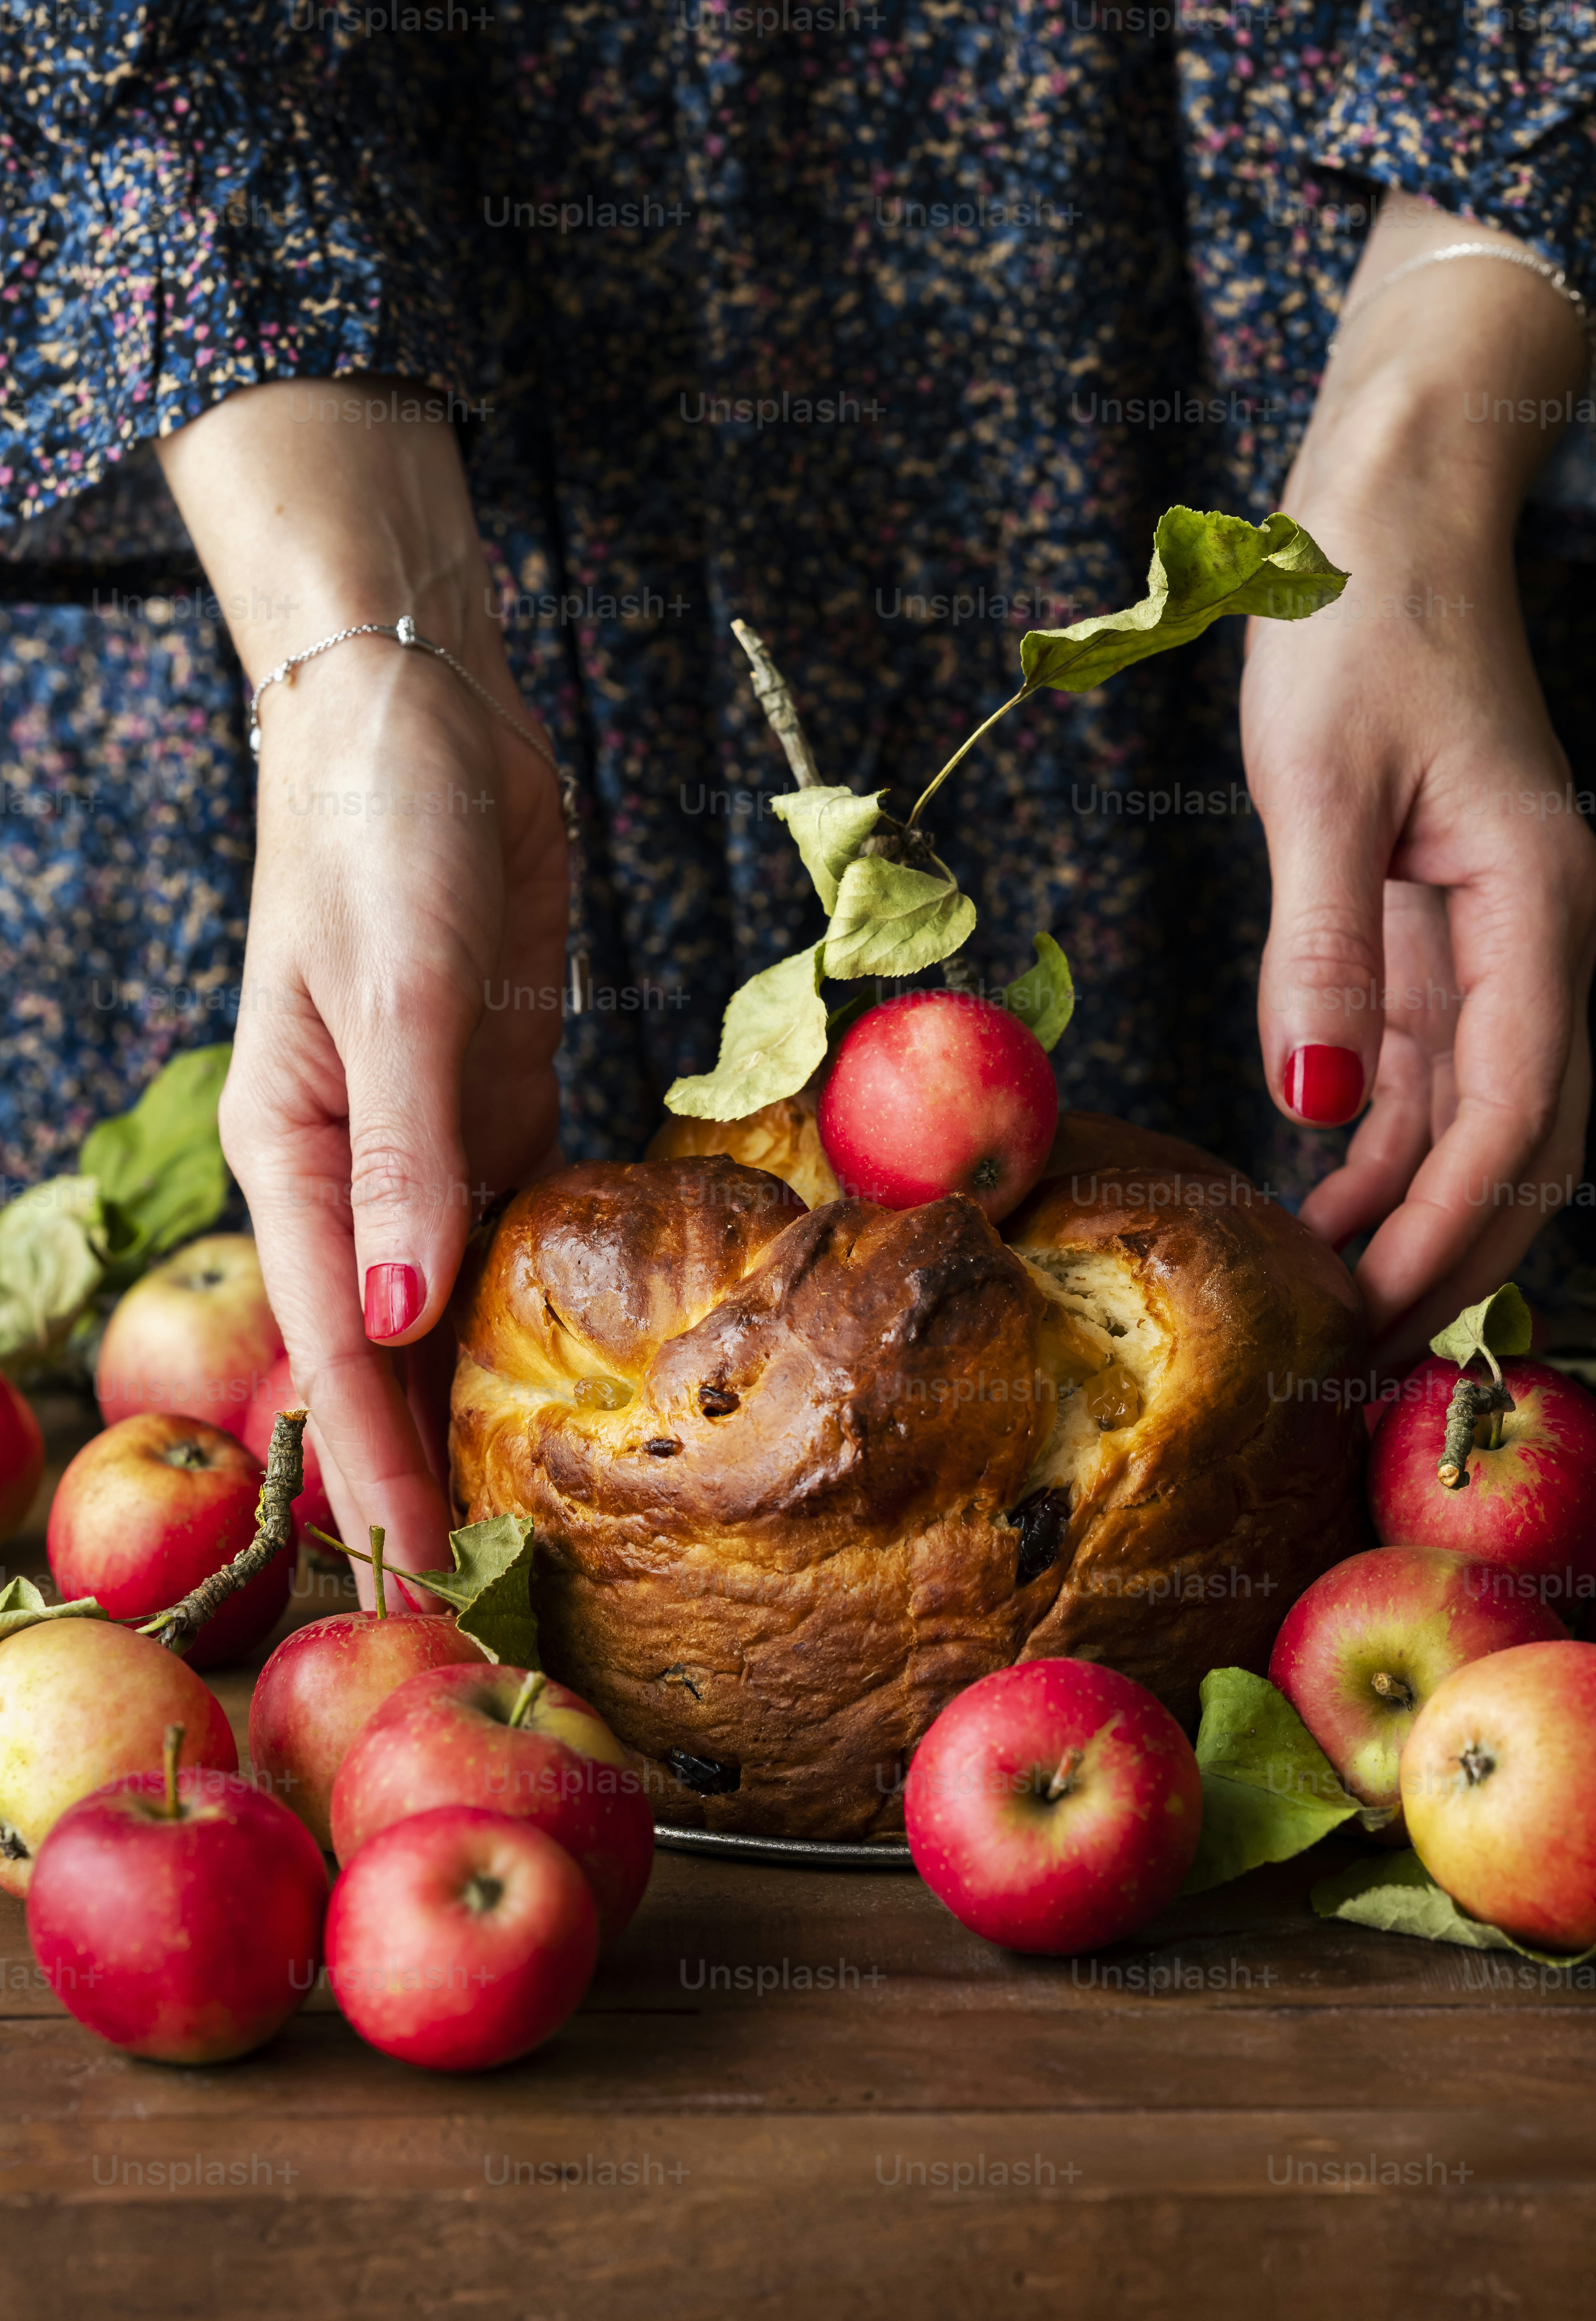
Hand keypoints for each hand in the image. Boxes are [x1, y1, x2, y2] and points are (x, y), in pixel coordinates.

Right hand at [157, 383, 569, 1598]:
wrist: (417, 716)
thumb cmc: (381, 827)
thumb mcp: (394, 981)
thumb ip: (407, 1149)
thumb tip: (408, 1313)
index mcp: (295, 1155)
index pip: (343, 1350)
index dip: (380, 1472)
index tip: (425, 1584)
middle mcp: (356, 1171)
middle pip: (390, 1357)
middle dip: (424, 1476)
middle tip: (483, 1604)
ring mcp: (425, 1142)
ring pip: (451, 1311)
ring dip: (482, 1414)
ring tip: (535, 1527)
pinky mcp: (490, 1101)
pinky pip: (511, 1235)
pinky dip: (534, 1315)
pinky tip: (576, 1380)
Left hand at [1246, 195, 1595, 1358]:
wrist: (1391, 516)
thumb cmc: (1358, 625)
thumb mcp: (1322, 787)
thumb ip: (1323, 950)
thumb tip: (1311, 1105)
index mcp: (1530, 906)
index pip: (1508, 1114)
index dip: (1445, 1227)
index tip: (1370, 1309)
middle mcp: (1534, 934)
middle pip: (1521, 1138)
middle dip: (1452, 1247)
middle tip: (1358, 1342)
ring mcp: (1496, 931)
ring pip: (1480, 1112)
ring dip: (1419, 1206)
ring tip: (1334, 1289)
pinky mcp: (1445, 918)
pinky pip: (1431, 1058)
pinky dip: (1387, 1133)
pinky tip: (1330, 1186)